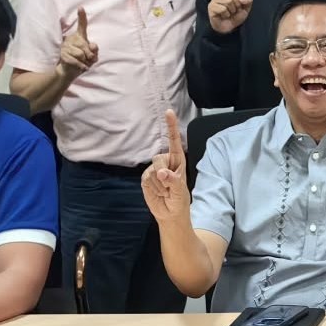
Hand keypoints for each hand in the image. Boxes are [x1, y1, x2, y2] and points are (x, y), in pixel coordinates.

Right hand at [58, 7, 98, 76]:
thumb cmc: (82, 61)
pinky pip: (76, 61)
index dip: (82, 16)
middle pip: (84, 45)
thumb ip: (94, 50)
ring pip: (81, 54)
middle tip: (89, 60)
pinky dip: (82, 66)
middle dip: (90, 55)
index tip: (81, 7)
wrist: (69, 71)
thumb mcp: (92, 56)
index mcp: (79, 37)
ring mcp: (65, 47)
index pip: (82, 25)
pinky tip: (82, 68)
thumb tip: (93, 46)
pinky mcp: (63, 55)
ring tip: (83, 63)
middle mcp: (71, 39)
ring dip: (85, 61)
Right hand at [139, 108, 190, 222]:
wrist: (169, 213)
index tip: (169, 112)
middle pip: (159, 159)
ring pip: (152, 171)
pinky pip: (146, 179)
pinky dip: (153, 188)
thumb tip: (161, 172)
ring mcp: (153, 169)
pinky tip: (158, 192)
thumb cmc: (179, 200)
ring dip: (160, 185)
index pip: (174, 141)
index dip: (171, 126)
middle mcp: (165, 162)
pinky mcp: (145, 178)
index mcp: (178, 161)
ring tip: (165, 191)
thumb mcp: (180, 191)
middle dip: (164, 174)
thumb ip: (173, 180)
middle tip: (170, 187)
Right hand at [207, 0, 253, 34]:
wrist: (228, 28)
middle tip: (234, 10)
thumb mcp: (246, 9)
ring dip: (232, 10)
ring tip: (229, 13)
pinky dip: (226, 14)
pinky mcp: (211, 7)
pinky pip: (223, 8)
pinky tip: (223, 16)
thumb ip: (247, 1)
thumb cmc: (235, 16)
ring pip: (228, 1)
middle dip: (237, 4)